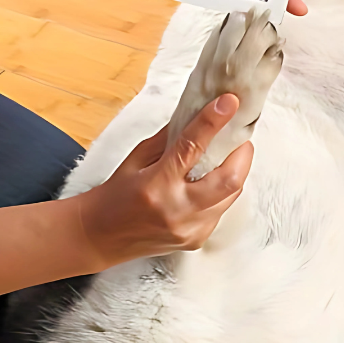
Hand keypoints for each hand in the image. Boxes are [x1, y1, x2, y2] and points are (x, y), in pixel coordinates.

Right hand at [75, 93, 251, 266]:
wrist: (101, 236)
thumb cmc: (116, 197)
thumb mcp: (136, 159)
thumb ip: (169, 139)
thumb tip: (197, 115)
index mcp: (157, 184)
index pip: (192, 147)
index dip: (214, 121)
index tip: (229, 102)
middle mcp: (176, 210)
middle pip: (230, 180)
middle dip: (242, 154)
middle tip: (239, 138)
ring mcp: (189, 229)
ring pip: (232, 196)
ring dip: (234, 173)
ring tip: (227, 158)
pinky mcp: (195, 240)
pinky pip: (221, 211)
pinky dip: (221, 194)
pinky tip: (209, 185)